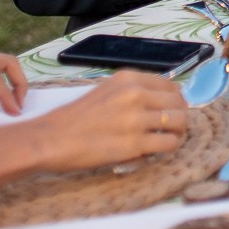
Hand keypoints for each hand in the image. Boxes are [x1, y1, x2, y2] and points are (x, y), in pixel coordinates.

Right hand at [14, 71, 188, 172]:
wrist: (50, 139)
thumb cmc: (73, 118)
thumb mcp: (104, 91)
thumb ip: (131, 92)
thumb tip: (158, 101)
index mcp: (128, 79)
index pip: (170, 86)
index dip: (174, 100)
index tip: (171, 110)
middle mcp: (136, 94)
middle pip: (178, 103)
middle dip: (178, 116)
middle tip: (171, 128)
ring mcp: (136, 119)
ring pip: (179, 122)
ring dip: (177, 132)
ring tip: (167, 138)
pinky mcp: (134, 144)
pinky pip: (168, 143)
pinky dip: (168, 147)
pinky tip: (157, 150)